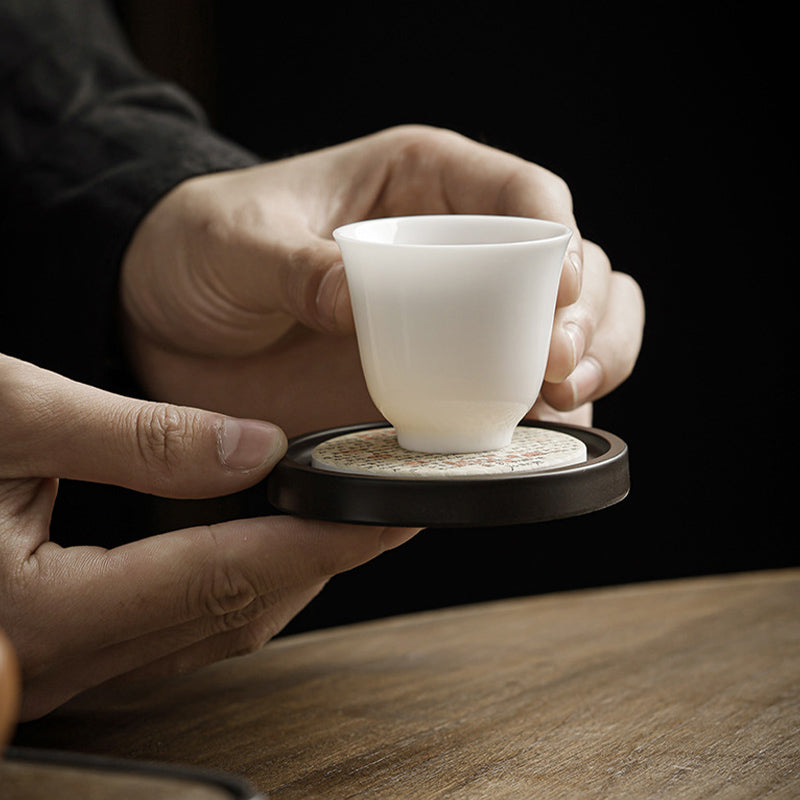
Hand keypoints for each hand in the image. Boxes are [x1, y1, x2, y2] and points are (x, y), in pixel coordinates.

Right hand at [0, 355, 417, 719]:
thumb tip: (254, 449)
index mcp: (38, 613)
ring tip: (340, 523)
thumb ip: (138, 440)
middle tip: (382, 513)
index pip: (225, 577)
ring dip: (285, 577)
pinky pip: (175, 627)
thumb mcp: (6, 415)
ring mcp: (59, 664)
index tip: (385, 513)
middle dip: (319, 564)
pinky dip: (234, 584)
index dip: (319, 545)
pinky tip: (263, 545)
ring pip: (210, 632)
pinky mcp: (61, 644)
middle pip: (232, 617)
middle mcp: (54, 660)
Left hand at [121, 124, 642, 431]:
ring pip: (564, 332)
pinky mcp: (438, 385)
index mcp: (422, 186)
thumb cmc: (202, 253)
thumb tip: (360, 299)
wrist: (167, 326)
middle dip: (588, 314)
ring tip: (558, 398)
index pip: (525, 195)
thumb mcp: (235, 243)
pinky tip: (526, 437)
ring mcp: (454, 324)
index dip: (559, 242)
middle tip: (556, 364)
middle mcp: (456, 253)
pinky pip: (511, 399)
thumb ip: (296, 265)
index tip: (553, 292)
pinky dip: (536, 419)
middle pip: (571, 267)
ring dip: (588, 363)